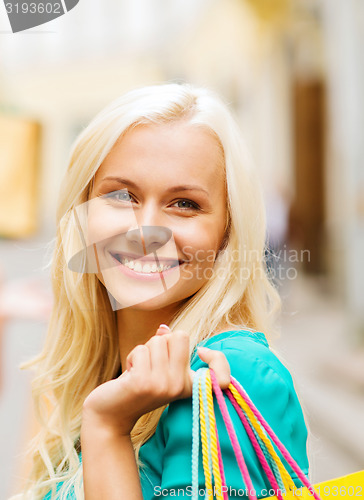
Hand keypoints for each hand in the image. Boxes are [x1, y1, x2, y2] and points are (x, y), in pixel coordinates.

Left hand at [82, 326, 230, 434]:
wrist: (111, 415)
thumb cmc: (135, 387)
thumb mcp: (157, 368)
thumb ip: (164, 347)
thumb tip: (163, 327)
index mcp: (189, 385)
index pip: (220, 372)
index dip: (217, 359)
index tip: (203, 352)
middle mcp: (181, 387)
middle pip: (180, 336)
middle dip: (161, 342)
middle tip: (151, 363)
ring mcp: (164, 385)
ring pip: (158, 341)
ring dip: (143, 351)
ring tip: (138, 370)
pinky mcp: (144, 383)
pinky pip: (141, 349)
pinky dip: (132, 357)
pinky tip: (129, 375)